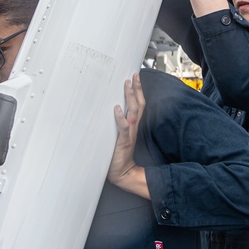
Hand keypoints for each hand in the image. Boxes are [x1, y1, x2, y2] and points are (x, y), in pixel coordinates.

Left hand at [108, 73, 149, 197]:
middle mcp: (133, 127)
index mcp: (133, 126)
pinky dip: (120, 117)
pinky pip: (123, 127)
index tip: (135, 77)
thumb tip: (110, 111)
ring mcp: (129, 134)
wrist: (123, 172)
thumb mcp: (119, 136)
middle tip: (134, 75)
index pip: (138, 105)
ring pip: (133, 112)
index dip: (138, 91)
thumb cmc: (118, 155)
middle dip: (136, 89)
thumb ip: (117, 125)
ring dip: (130, 97)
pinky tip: (117, 108)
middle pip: (138, 104)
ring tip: (127, 85)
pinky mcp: (123, 141)